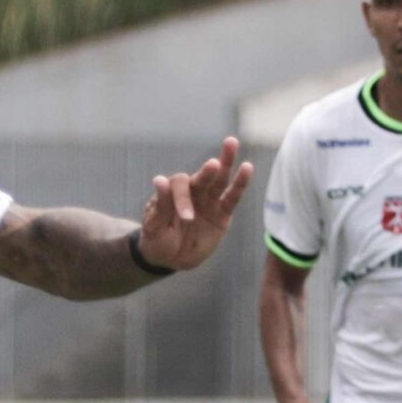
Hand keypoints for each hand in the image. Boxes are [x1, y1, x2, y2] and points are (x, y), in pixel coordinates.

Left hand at [137, 137, 253, 272]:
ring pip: (219, 180)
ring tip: (231, 143)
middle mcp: (192, 192)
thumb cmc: (158, 240)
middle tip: (213, 164)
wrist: (172, 259)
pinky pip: (232, 197)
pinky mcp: (222, 213)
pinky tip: (247, 168)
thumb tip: (160, 180)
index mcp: (173, 192)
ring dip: (226, 162)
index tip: (186, 217)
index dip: (182, 198)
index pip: (179, 185)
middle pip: (202, 176)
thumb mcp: (154, 226)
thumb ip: (160, 205)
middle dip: (207, 171)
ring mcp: (209, 201)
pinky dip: (240, 184)